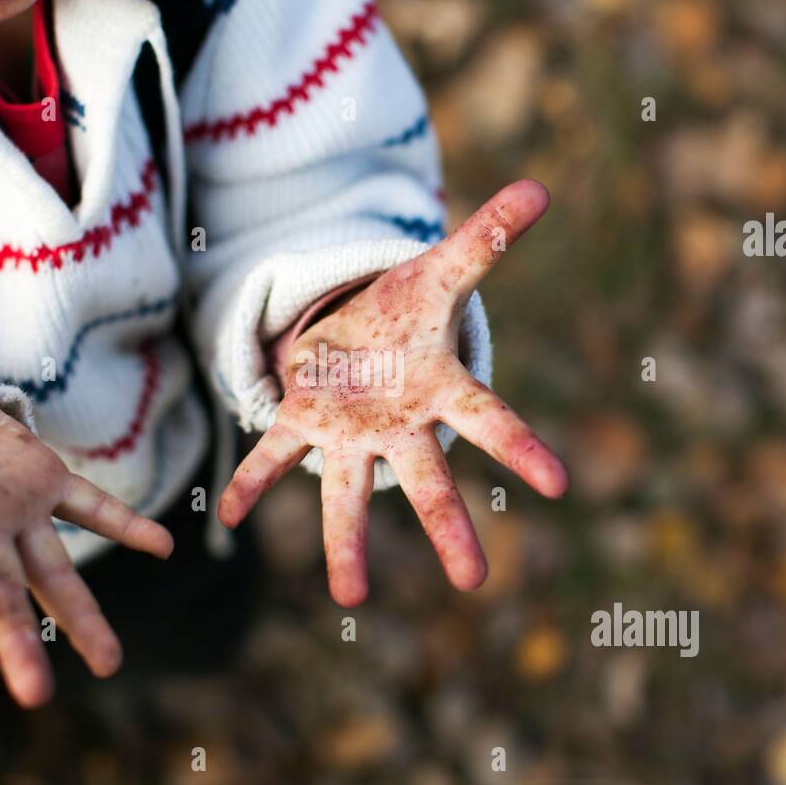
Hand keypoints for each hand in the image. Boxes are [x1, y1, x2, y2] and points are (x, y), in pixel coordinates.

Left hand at [218, 180, 567, 605]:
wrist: (358, 330)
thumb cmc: (408, 311)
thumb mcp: (442, 269)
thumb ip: (487, 236)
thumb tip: (540, 186)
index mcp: (439, 388)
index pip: (489, 420)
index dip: (521, 449)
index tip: (559, 485)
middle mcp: (398, 425)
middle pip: (426, 478)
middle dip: (449, 527)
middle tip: (474, 583)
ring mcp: (349, 432)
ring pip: (348, 491)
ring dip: (347, 543)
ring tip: (350, 598)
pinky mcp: (302, 424)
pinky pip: (273, 456)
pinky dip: (250, 483)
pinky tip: (226, 516)